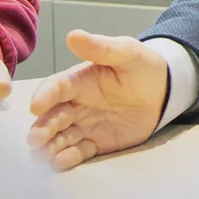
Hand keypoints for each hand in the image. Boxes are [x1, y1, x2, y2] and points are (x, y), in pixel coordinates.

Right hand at [25, 30, 168, 170]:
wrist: (164, 91)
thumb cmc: (142, 67)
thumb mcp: (126, 53)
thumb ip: (101, 48)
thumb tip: (73, 35)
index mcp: (78, 81)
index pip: (55, 88)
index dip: (44, 96)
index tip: (35, 107)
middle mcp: (75, 104)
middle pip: (53, 117)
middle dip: (42, 128)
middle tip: (35, 140)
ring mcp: (84, 125)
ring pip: (60, 137)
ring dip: (49, 147)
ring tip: (43, 157)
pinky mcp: (96, 143)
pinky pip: (78, 152)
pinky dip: (66, 159)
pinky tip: (59, 163)